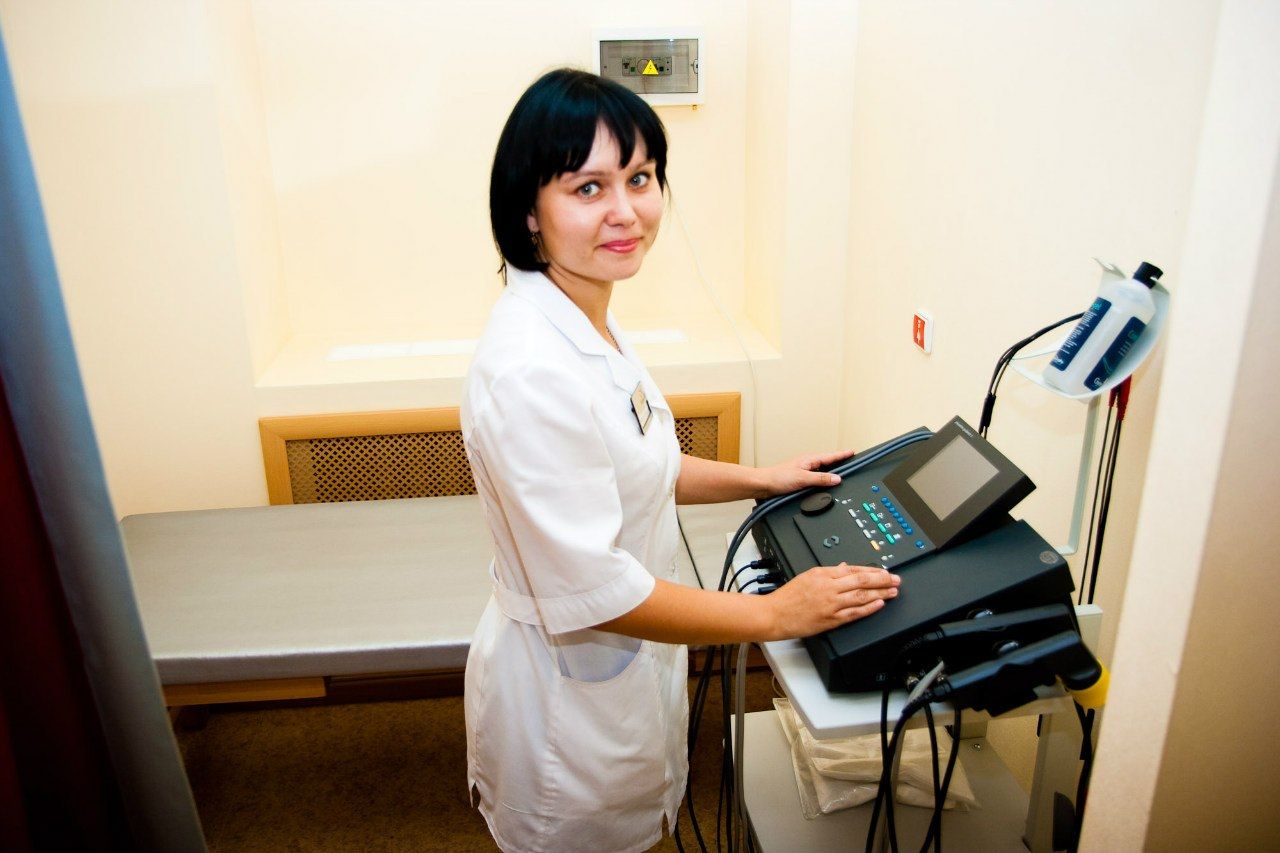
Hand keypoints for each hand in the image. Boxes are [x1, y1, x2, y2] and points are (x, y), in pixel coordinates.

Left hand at [757, 449, 856, 496]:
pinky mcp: (800, 479)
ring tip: (841, 469)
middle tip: (851, 459)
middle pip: (828, 462)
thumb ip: (821, 479)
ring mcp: (804, 471)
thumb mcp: (803, 478)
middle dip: (839, 460)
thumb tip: (837, 479)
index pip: (831, 456)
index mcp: (810, 460)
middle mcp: (808, 464)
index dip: (842, 455)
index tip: (853, 451)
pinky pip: (816, 477)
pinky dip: (822, 478)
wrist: (763, 484)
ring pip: (822, 470)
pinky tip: (824, 482)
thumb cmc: (778, 478)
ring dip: (830, 470)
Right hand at [764, 563, 899, 639]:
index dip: (871, 570)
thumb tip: (844, 567)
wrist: (774, 614)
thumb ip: (829, 573)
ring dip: (880, 593)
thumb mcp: (807, 576)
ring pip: (861, 596)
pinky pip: (853, 613)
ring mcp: (830, 604)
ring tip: (893, 592)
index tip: (884, 571)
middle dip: (882, 580)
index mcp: (822, 573)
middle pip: (861, 580)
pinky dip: (868, 608)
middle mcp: (828, 587)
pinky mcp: (830, 619)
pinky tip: (879, 604)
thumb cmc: (787, 597)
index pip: (853, 569)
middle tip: (896, 580)